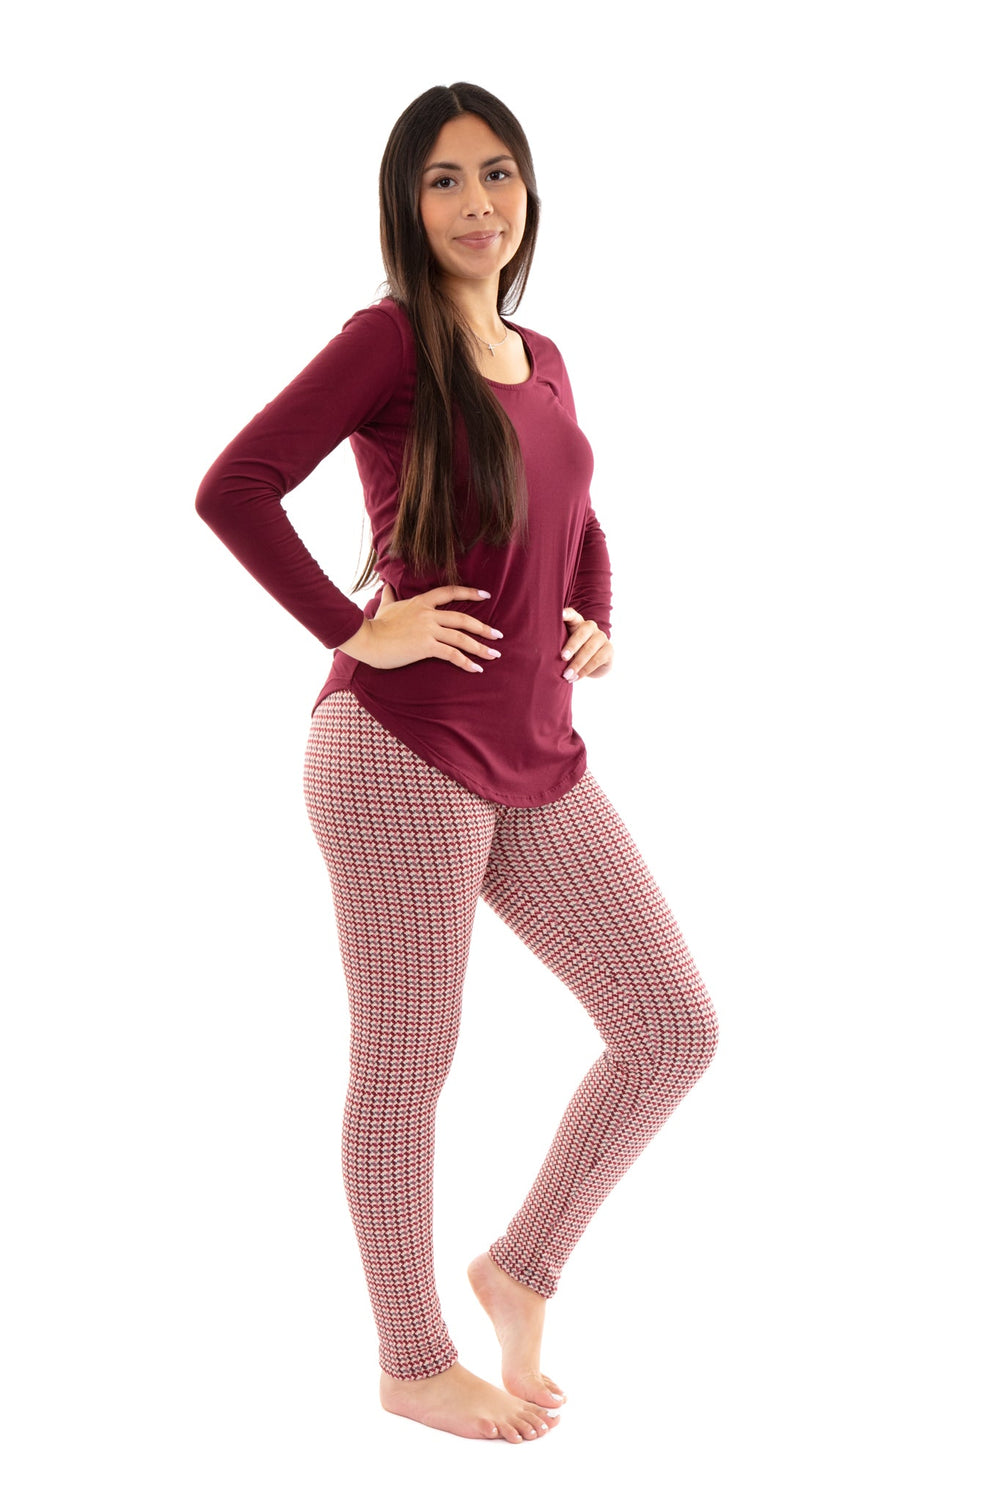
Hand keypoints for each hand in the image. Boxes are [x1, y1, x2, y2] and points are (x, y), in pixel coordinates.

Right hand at [337, 581, 503, 672]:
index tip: (486, 595)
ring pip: (461, 637)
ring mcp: (428, 630)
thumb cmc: (375, 625)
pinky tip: (476, 669)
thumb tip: (386, 584)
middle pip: (463, 619)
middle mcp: (428, 614)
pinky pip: (452, 654)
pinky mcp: (426, 646)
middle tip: (498, 635)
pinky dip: (466, 662)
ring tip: (494, 655)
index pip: (449, 592)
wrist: (366, 638)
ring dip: (481, 648)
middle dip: (483, 628)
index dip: (469, 593)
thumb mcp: (385, 606)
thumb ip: (389, 595)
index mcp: (421, 602)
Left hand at [560, 607, 612, 680]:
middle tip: (563, 657)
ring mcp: (601, 637)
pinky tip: (576, 678)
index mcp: (577, 622)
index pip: (572, 615)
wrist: (594, 665)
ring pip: (589, 649)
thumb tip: (539, 651)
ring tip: (566, 675)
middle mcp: (590, 627)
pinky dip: (585, 670)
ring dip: (577, 663)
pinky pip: (597, 660)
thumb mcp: (564, 646)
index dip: (567, 614)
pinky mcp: (609, 650)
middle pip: (582, 632)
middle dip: (572, 646)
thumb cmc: (573, 653)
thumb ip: (556, 643)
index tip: (560, 614)